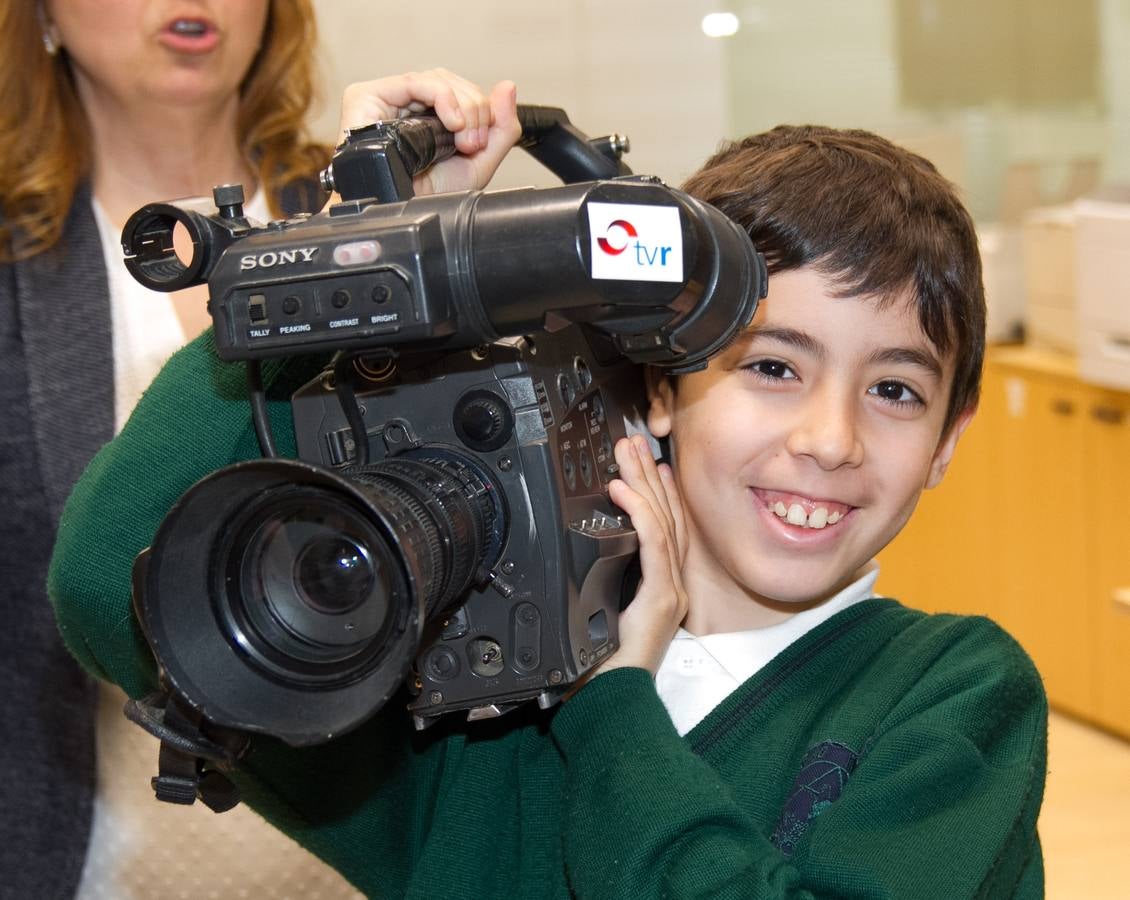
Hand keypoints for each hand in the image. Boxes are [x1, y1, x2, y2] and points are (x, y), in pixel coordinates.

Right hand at [337, 68, 519, 195]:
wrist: (403, 214)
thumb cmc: (429, 198)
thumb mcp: (478, 165)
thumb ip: (502, 128)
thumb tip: (508, 87)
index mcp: (430, 117)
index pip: (462, 92)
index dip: (481, 110)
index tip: (480, 142)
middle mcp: (409, 106)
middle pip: (452, 82)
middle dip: (474, 109)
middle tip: (472, 144)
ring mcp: (389, 99)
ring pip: (437, 79)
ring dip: (462, 106)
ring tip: (460, 140)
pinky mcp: (369, 96)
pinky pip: (413, 81)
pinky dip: (442, 96)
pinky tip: (451, 122)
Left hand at [596, 434, 689, 676]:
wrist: (614, 707)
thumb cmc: (601, 674)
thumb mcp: (599, 619)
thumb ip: (602, 589)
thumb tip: (584, 561)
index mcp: (661, 593)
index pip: (667, 532)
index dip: (660, 495)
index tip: (648, 466)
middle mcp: (673, 589)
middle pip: (666, 518)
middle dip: (648, 476)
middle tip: (633, 441)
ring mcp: (671, 594)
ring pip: (662, 523)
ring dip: (643, 483)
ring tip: (628, 452)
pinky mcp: (662, 600)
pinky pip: (654, 546)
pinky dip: (638, 513)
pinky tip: (623, 489)